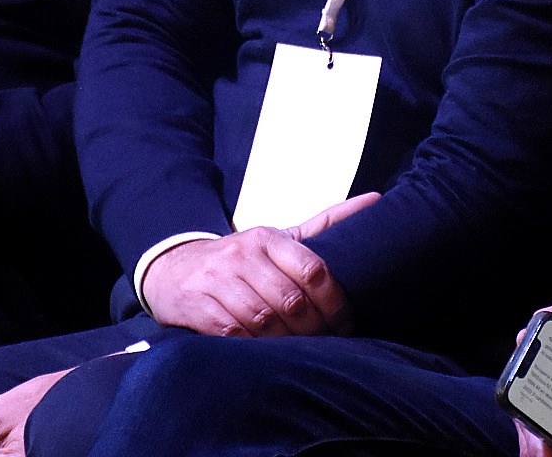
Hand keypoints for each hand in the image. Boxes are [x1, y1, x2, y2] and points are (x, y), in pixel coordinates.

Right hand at [142, 192, 378, 337]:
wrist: (175, 267)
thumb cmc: (242, 258)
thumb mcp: (280, 238)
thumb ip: (327, 224)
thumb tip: (377, 199)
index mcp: (268, 237)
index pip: (313, 269)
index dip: (336, 303)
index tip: (347, 322)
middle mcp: (242, 254)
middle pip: (291, 301)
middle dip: (315, 328)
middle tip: (328, 343)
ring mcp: (217, 280)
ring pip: (263, 319)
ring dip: (287, 341)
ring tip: (301, 351)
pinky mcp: (196, 305)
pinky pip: (232, 333)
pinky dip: (254, 346)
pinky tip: (266, 352)